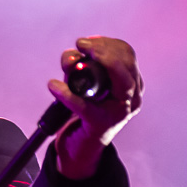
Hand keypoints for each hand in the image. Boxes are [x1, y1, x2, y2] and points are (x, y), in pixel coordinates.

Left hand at [47, 36, 142, 178]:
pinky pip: (83, 105)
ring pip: (116, 80)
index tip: (87, 41)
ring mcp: (118, 112)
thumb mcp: (84, 84)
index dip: (107, 43)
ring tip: (68, 63)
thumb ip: (81, 67)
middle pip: (125, 64)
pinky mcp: (99, 124)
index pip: (128, 55)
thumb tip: (72, 55)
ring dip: (90, 66)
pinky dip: (66, 94)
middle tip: (80, 45)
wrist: (81, 145)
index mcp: (132, 85)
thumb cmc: (84, 110)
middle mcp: (132, 98)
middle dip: (101, 50)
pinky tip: (53, 86)